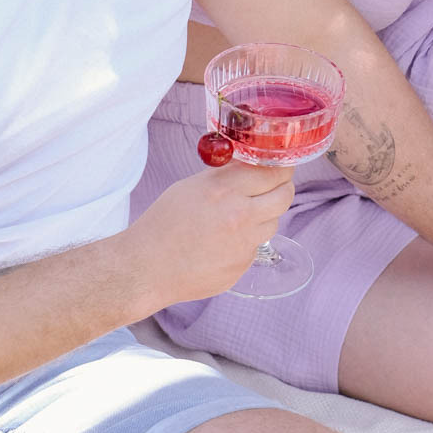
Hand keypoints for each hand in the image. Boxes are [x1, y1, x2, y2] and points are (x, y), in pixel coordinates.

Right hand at [128, 158, 294, 307]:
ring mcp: (243, 244)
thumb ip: (224, 176)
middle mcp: (239, 216)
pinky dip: (245, 242)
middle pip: (284, 196)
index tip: (282, 166)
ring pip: (272, 223)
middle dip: (283, 188)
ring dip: (263, 217)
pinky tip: (222, 244)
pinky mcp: (242, 266)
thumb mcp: (191, 187)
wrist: (147, 268)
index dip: (281, 167)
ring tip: (237, 218)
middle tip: (276, 186)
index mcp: (224, 190)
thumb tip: (248, 165)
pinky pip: (255, 247)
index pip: (273, 172)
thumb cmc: (162, 224)